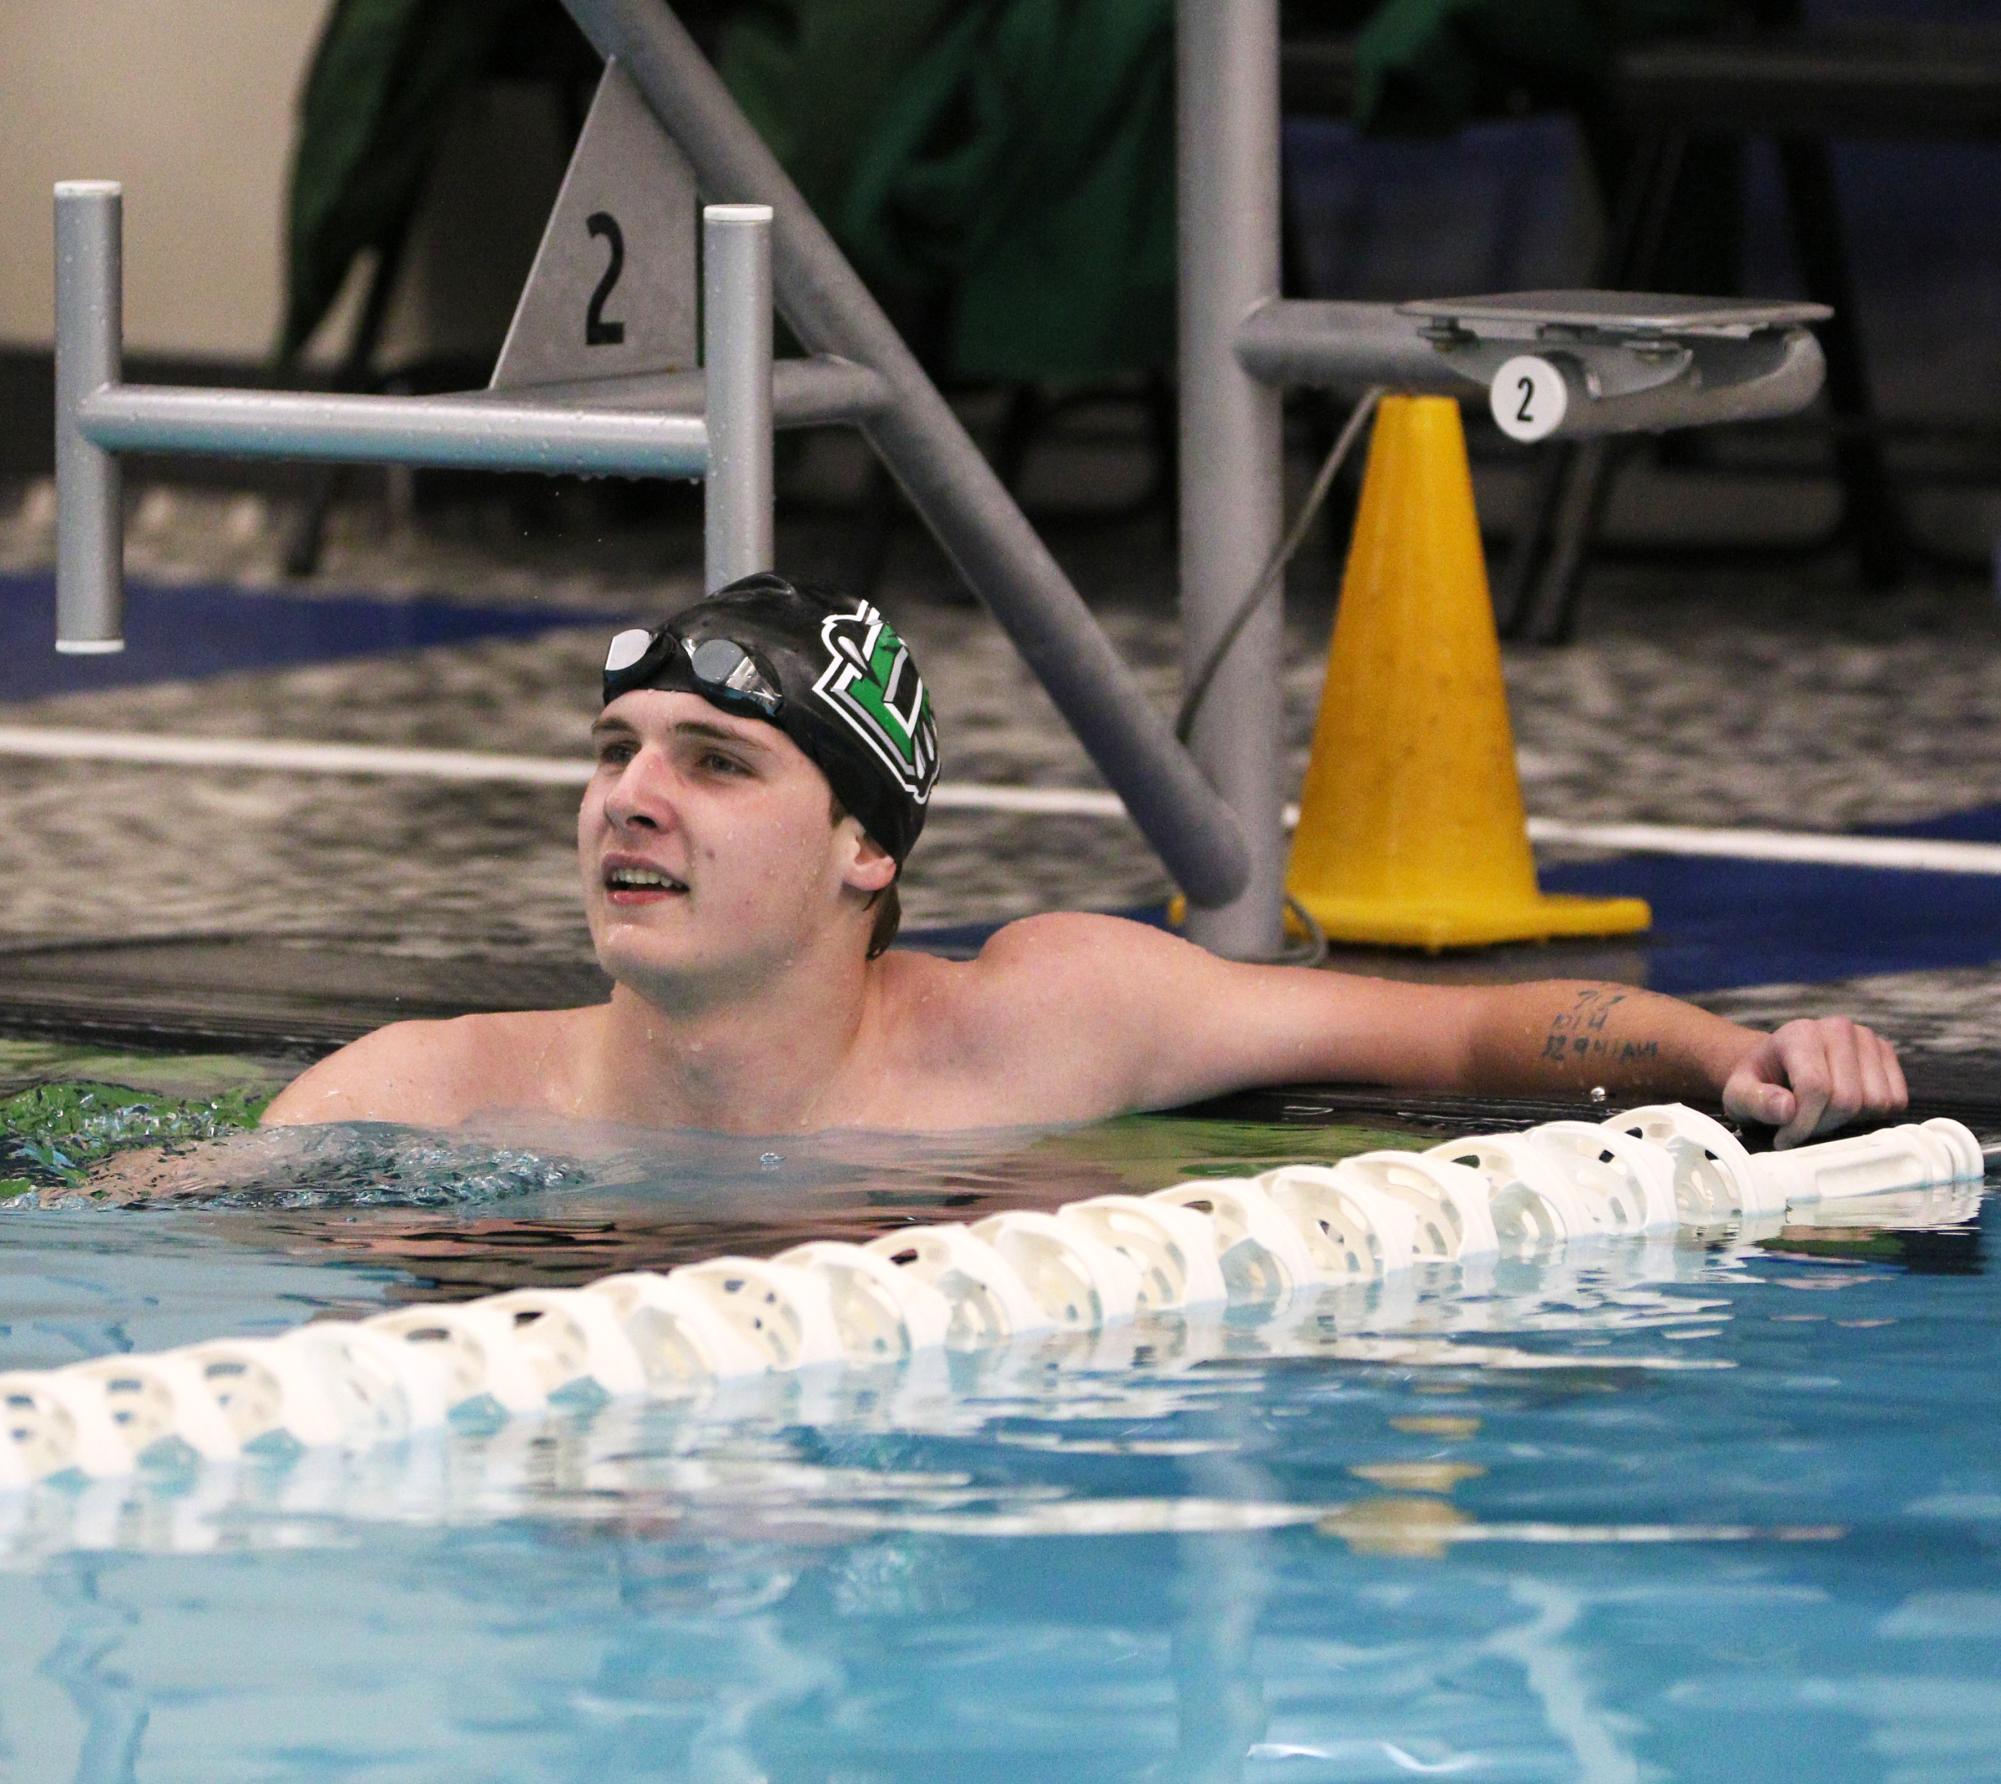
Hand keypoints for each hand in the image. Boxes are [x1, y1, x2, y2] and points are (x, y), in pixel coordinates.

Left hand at [1721, 1017, 1908, 1148]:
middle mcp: (1838, 1028)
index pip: (1815, 1088)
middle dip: (1823, 1125)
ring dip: (1849, 1121)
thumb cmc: (1759, 1082)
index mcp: (1799, 1034)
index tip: (1784, 1138)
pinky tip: (1846, 1108)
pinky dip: (1873, 1114)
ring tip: (1821, 1115)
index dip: (1802, 1124)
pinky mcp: (1887, 1053)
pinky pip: (1896, 1100)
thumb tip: (1787, 1108)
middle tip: (1802, 1127)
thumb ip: (1755, 1101)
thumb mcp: (1739, 1094)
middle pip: (1847, 1099)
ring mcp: (1867, 1039)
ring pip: (1875, 1102)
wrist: (1778, 1065)